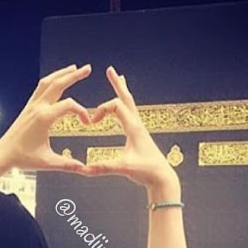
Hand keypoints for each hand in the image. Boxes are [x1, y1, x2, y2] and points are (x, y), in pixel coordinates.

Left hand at [0, 64, 92, 172]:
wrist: (4, 154)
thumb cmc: (23, 158)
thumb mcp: (48, 162)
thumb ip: (68, 164)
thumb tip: (84, 169)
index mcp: (44, 118)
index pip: (69, 105)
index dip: (82, 112)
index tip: (86, 122)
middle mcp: (38, 108)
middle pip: (58, 84)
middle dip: (74, 75)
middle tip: (87, 68)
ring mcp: (32, 106)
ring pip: (47, 82)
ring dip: (61, 73)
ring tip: (73, 68)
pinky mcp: (28, 108)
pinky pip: (40, 88)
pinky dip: (50, 81)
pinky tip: (56, 80)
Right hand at [86, 66, 179, 199]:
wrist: (162, 178)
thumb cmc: (146, 172)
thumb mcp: (124, 168)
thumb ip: (105, 167)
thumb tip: (85, 170)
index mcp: (133, 128)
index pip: (116, 106)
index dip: (101, 110)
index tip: (91, 122)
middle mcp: (137, 125)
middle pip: (126, 98)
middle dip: (117, 84)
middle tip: (111, 70)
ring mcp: (139, 129)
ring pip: (130, 104)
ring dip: (123, 91)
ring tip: (120, 79)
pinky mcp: (139, 135)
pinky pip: (131, 114)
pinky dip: (125, 105)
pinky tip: (123, 107)